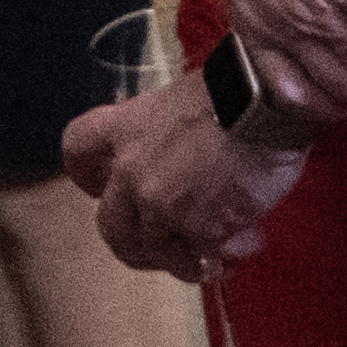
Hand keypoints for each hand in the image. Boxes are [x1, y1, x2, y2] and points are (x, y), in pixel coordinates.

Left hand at [62, 76, 296, 278]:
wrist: (268, 98)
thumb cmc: (237, 88)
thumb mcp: (183, 101)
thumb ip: (167, 136)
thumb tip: (185, 162)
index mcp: (126, 129)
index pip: (77, 151)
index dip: (89, 178)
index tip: (106, 189)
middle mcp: (131, 172)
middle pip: (112, 228)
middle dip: (141, 244)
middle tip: (173, 245)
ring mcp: (160, 205)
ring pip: (159, 253)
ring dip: (188, 256)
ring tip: (223, 247)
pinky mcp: (197, 229)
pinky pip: (204, 259)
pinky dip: (226, 254)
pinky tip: (250, 237)